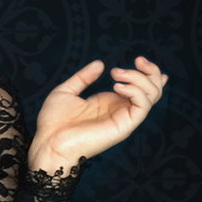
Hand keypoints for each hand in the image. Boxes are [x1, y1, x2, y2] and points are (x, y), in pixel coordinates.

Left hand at [28, 56, 167, 174]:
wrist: (48, 141)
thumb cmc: (53, 122)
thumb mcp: (66, 91)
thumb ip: (84, 77)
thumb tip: (100, 64)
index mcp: (108, 102)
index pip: (139, 89)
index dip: (148, 75)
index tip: (139, 60)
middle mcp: (119, 110)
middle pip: (152, 91)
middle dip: (151, 72)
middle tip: (137, 60)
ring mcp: (123, 118)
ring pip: (151, 97)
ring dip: (139, 79)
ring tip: (116, 74)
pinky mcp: (124, 126)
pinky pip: (142, 107)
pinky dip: (135, 91)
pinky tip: (116, 86)